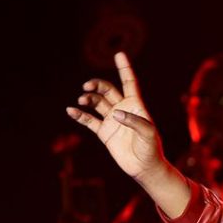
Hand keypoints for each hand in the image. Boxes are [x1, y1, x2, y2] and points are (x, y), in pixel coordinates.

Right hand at [67, 52, 166, 182]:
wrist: (144, 168)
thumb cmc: (151, 149)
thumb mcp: (148, 134)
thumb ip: (134, 121)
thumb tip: (116, 114)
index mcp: (136, 106)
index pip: (129, 82)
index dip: (124, 68)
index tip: (119, 54)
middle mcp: (123, 110)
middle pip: (107, 90)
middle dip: (96, 85)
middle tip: (87, 87)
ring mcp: (112, 120)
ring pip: (96, 102)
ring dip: (88, 99)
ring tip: (82, 101)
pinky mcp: (104, 132)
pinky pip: (89, 120)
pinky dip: (80, 115)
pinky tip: (71, 111)